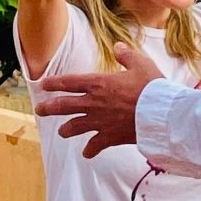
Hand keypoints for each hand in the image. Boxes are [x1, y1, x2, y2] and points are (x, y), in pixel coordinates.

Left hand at [33, 43, 163, 157]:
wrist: (161, 114)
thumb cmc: (152, 87)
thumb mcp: (141, 64)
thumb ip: (127, 55)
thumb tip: (118, 47)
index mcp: (99, 83)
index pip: (69, 82)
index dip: (54, 83)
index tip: (44, 85)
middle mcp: (94, 103)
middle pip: (64, 106)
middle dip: (49, 108)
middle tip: (40, 110)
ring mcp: (100, 121)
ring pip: (74, 127)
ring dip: (66, 130)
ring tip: (62, 132)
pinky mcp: (109, 137)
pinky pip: (94, 146)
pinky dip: (90, 150)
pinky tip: (87, 153)